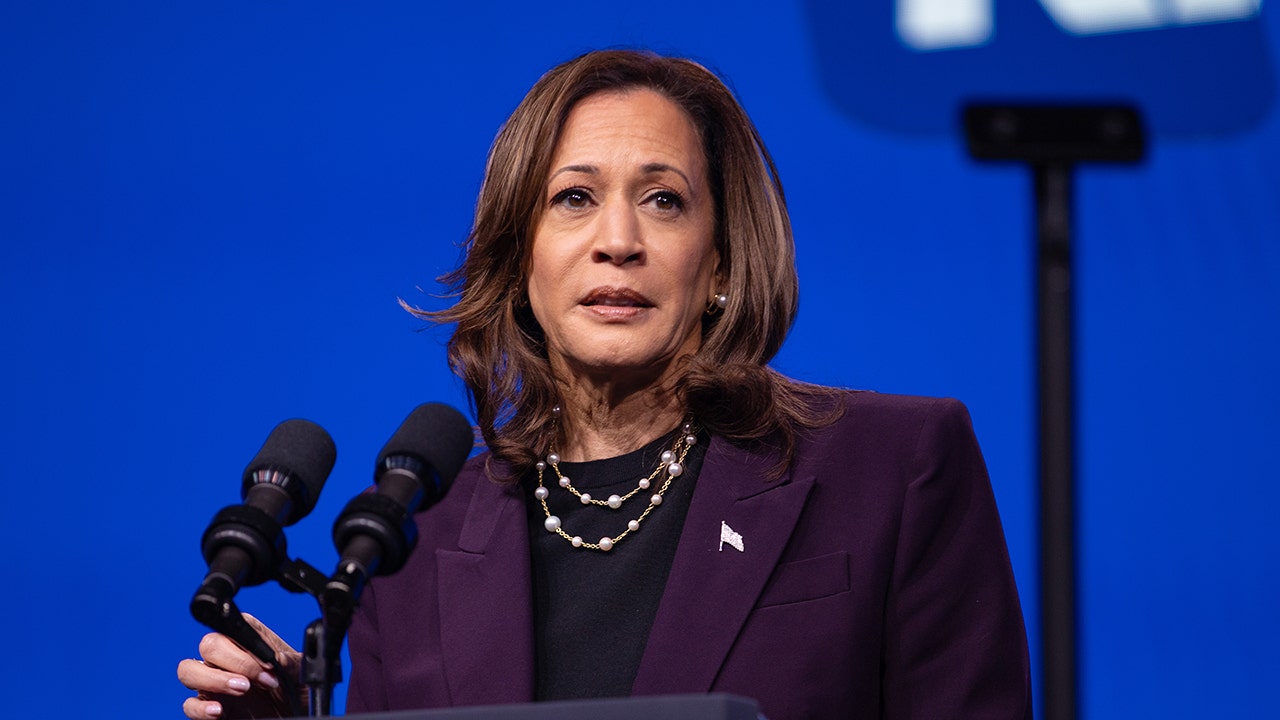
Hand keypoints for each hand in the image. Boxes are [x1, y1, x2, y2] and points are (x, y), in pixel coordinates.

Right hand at [177, 614, 302, 718]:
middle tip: (254, 680)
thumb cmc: (295, 692)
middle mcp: (227, 660)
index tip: (268, 662)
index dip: (246, 642)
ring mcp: (214, 684)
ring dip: (212, 679)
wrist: (293, 716)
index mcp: (248, 644)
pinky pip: (189, 705)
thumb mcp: (300, 675)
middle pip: (209, 645)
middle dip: (232, 660)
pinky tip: (218, 711)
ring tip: (241, 690)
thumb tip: (277, 658)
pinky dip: (200, 708)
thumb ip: (290, 663)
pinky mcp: (207, 708)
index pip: (233, 627)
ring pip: (189, 670)